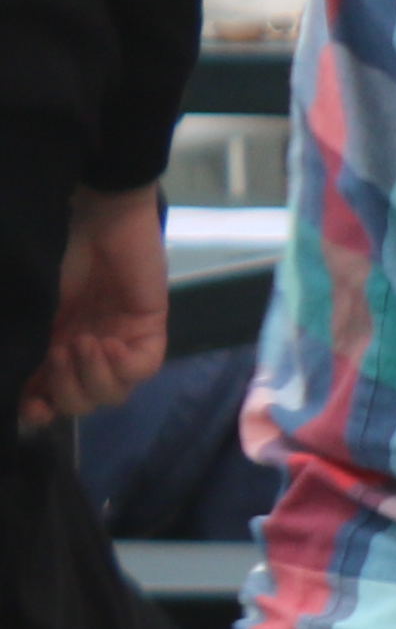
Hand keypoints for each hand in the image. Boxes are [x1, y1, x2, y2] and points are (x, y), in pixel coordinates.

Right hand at [21, 185, 164, 427]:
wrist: (95, 216)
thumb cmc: (55, 252)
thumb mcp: (31, 307)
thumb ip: (23, 342)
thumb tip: (12, 385)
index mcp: (52, 346)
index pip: (48, 398)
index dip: (39, 412)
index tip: (31, 409)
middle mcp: (86, 350)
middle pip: (82, 403)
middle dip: (65, 391)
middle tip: (57, 352)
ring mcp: (119, 341)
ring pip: (113, 393)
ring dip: (91, 378)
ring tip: (80, 343)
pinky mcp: (149, 327)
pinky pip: (143, 368)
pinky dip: (121, 366)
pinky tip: (106, 344)